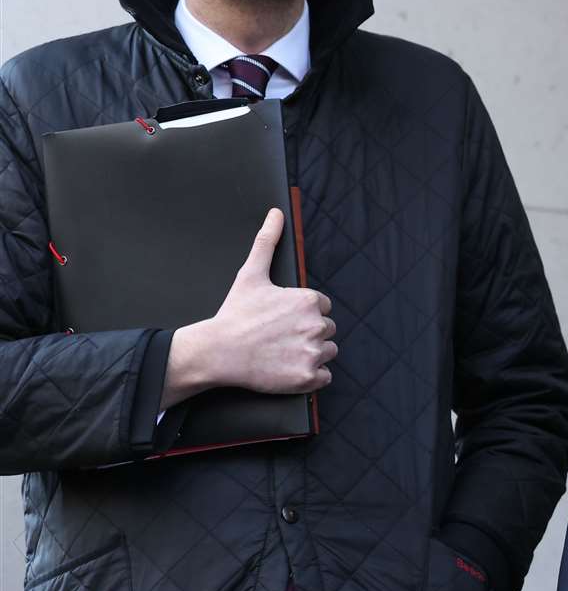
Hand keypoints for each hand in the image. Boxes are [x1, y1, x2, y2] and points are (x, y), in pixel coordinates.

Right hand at [164, 208, 335, 405]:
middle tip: (279, 337)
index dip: (302, 314)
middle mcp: (316, 326)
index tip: (281, 319)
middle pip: (326, 330)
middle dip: (307, 333)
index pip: (322, 308)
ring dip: (311, 354)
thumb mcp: (251, 274)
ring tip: (282, 352)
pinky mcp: (308, 377)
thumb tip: (276, 213)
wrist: (217, 352)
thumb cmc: (235, 314)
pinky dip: (310, 375)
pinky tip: (287, 368)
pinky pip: (324, 377)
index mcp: (310, 301)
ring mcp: (313, 353)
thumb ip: (267, 242)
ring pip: (327, 352)